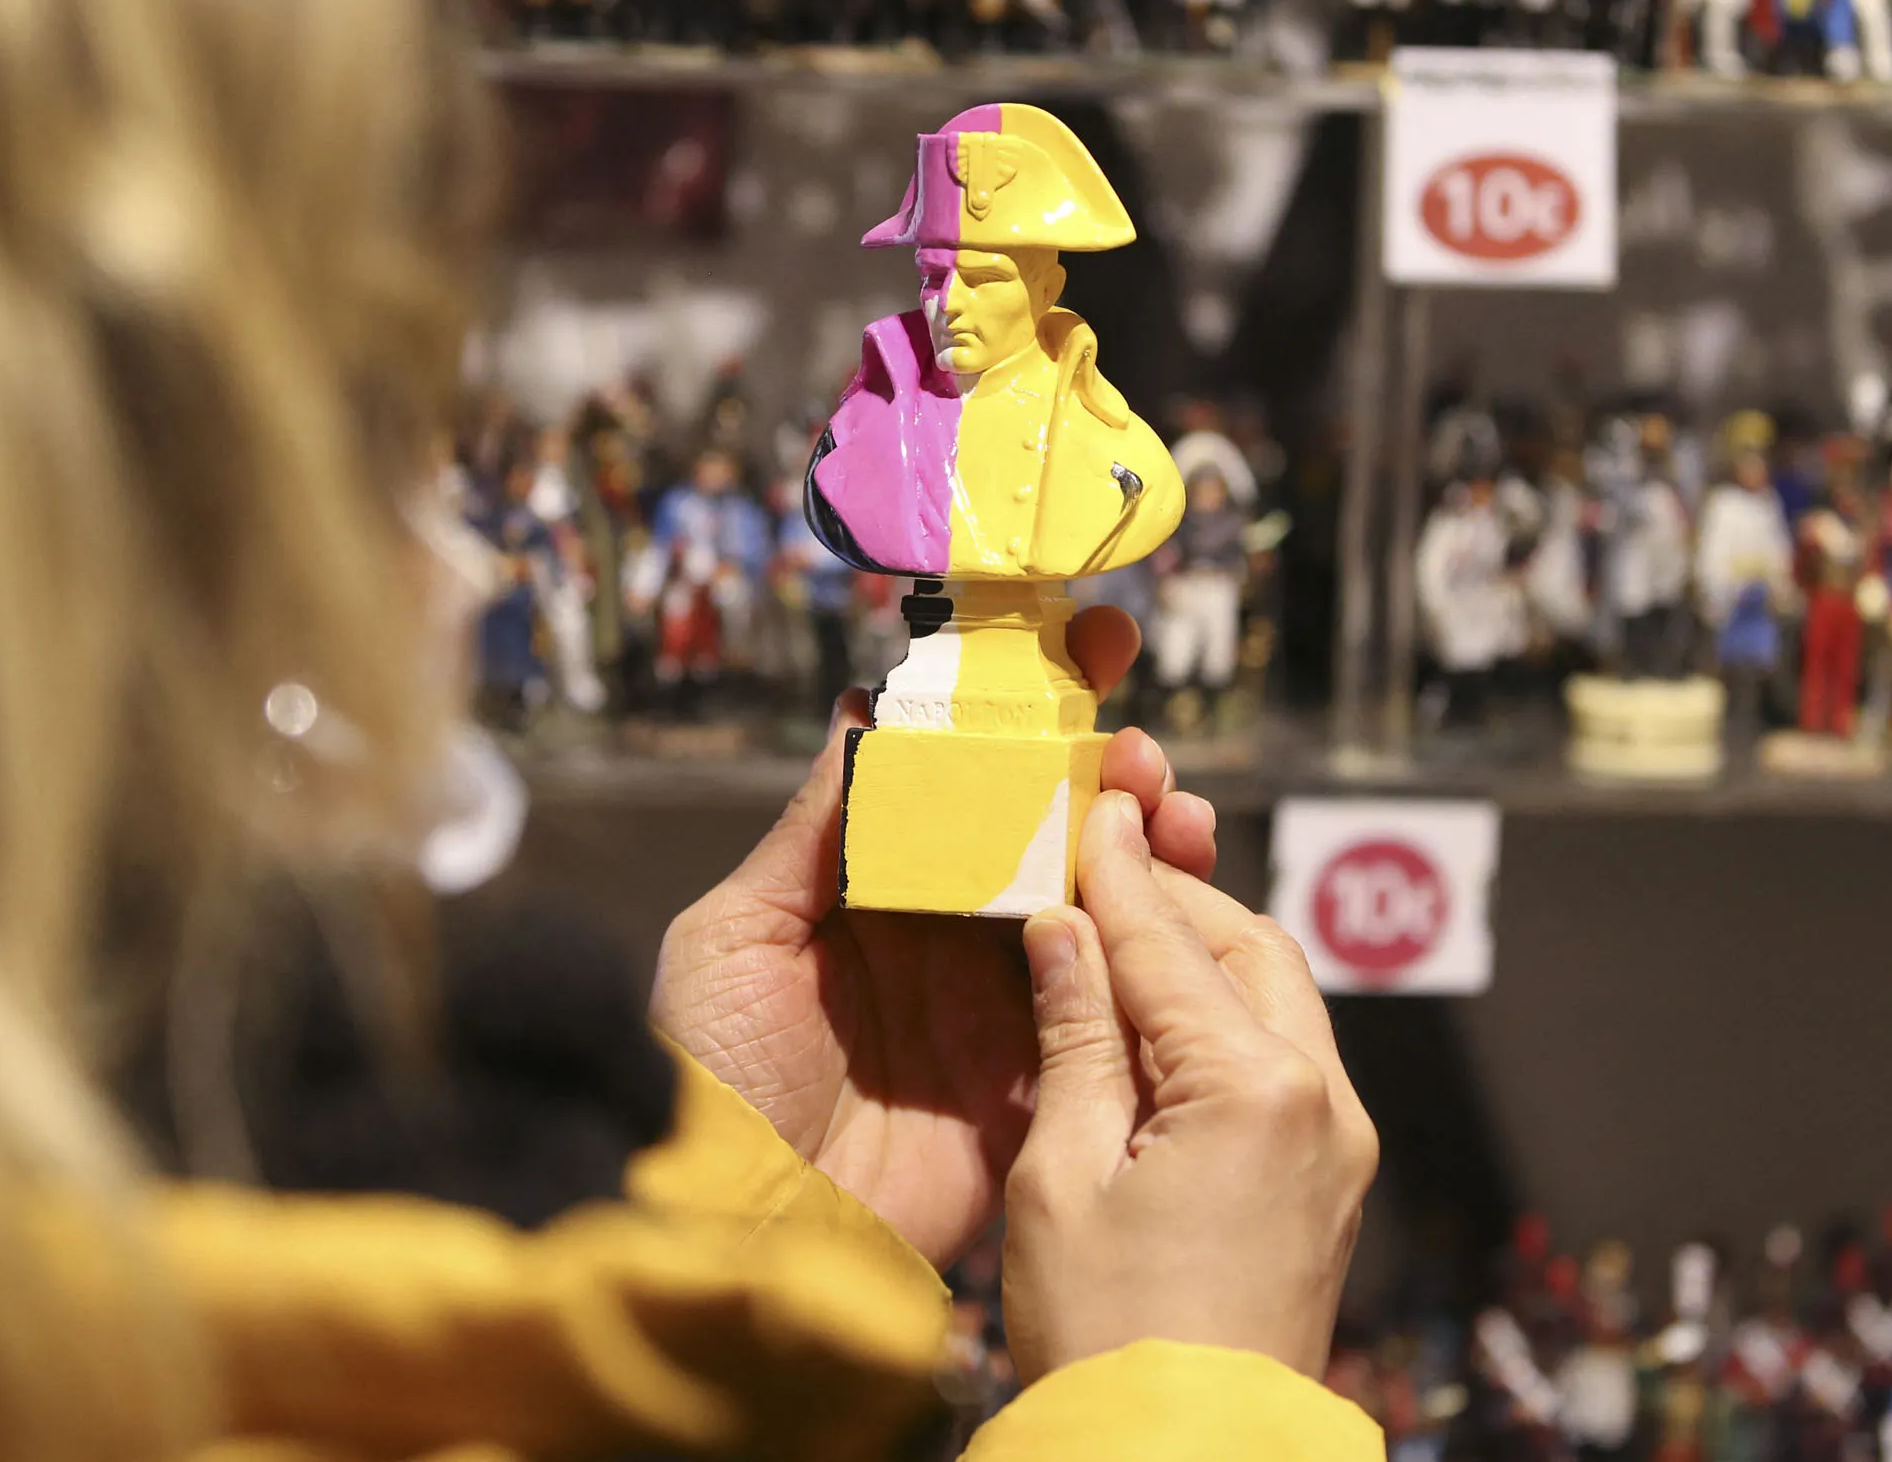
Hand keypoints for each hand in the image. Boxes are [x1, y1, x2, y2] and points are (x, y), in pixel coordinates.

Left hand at [649, 608, 1220, 1270]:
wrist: (734, 1234)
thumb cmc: (708, 1078)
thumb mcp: (734, 935)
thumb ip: (813, 830)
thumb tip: (862, 710)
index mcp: (867, 891)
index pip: (955, 784)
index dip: (1015, 722)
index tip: (1073, 657)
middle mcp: (940, 940)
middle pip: (1042, 837)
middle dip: (1103, 780)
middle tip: (1143, 748)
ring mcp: (994, 1012)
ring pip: (1092, 909)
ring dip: (1145, 853)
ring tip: (1176, 811)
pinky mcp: (1036, 1085)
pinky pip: (1108, 1009)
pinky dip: (1154, 957)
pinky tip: (1182, 908)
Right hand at [1002, 792, 1377, 1383]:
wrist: (1185, 1456)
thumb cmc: (1111, 1334)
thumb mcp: (1062, 1174)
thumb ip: (1074, 1037)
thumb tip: (1062, 931)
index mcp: (1257, 1088)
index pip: (1168, 943)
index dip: (1115, 870)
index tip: (1088, 806)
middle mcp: (1323, 1101)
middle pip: (1247, 948)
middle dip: (1173, 898)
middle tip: (1099, 860)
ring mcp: (1339, 1144)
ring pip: (1276, 997)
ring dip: (1202, 953)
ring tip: (1120, 925)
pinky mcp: (1331, 1181)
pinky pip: (1284, 1057)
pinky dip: (1223, 1015)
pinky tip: (1157, 1013)